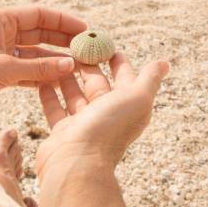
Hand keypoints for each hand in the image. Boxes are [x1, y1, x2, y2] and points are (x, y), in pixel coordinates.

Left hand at [0, 6, 86, 125]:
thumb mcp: (4, 69)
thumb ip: (39, 67)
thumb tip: (71, 65)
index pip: (39, 14)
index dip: (63, 21)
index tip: (85, 30)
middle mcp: (0, 32)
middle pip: (39, 32)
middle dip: (63, 40)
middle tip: (87, 49)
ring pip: (35, 52)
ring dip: (54, 59)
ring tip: (78, 67)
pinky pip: (27, 69)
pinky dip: (42, 74)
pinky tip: (60, 80)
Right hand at [35, 53, 169, 177]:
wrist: (77, 164)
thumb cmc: (108, 129)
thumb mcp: (136, 98)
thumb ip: (149, 79)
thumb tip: (164, 63)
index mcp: (126, 106)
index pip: (124, 77)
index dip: (117, 60)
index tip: (104, 42)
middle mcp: (106, 115)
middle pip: (97, 84)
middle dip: (88, 64)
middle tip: (76, 45)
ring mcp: (83, 124)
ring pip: (75, 94)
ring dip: (67, 76)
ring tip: (57, 57)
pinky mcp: (62, 132)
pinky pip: (55, 108)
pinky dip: (50, 93)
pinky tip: (43, 78)